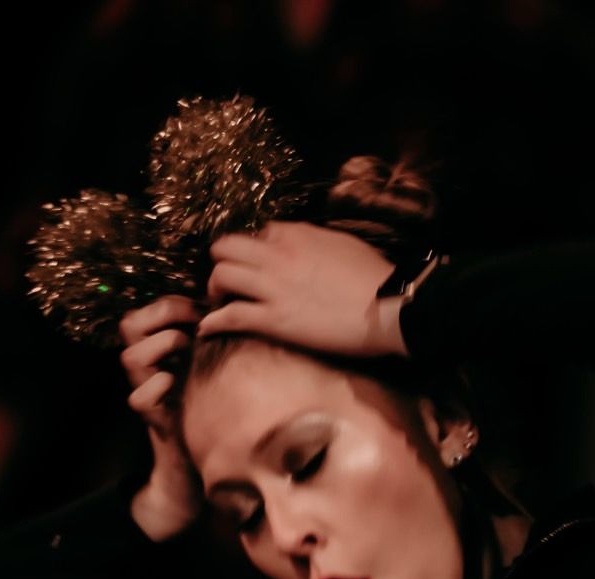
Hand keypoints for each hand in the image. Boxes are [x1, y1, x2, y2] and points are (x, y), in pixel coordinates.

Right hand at [119, 296, 204, 538]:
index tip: (200, 311)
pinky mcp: (152, 418)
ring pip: (129, 357)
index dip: (169, 304)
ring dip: (164, 347)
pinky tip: (182, 386)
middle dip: (164, 317)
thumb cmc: (211, 407)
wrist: (202, 461)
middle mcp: (144, 369)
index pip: (141, 312)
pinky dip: (161, 387)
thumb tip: (226, 305)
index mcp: (155, 352)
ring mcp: (145, 392)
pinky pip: (140, 397)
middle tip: (194, 327)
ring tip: (189, 354)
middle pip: (128, 324)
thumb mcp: (210, 365)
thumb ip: (208, 337)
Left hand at [196, 221, 408, 357]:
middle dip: (222, 260)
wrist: (388, 306)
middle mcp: (278, 255)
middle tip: (227, 278)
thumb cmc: (375, 276)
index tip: (259, 265)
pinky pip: (230, 316)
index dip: (256, 249)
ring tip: (219, 301)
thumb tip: (304, 246)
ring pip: (221, 275)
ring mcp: (273, 288)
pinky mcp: (273, 320)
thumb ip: (316, 241)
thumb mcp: (343, 243)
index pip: (261, 233)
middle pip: (227, 246)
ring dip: (215, 288)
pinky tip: (206, 329)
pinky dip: (213, 322)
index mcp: (297, 234)